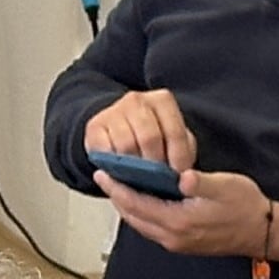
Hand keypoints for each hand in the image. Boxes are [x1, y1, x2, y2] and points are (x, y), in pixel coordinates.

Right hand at [83, 86, 197, 169]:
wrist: (119, 128)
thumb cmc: (152, 136)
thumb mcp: (173, 140)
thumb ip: (183, 153)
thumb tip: (183, 175)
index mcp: (162, 100)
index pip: (174, 131)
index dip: (177, 157)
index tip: (178, 175)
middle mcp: (137, 100)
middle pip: (149, 138)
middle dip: (155, 164)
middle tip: (157, 179)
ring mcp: (113, 111)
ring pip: (126, 146)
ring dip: (135, 168)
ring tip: (140, 176)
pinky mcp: (94, 127)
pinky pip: (105, 152)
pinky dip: (113, 165)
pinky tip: (120, 170)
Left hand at [100, 165, 278, 263]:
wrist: (264, 232)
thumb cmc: (246, 207)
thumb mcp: (225, 186)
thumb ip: (200, 182)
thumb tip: (182, 177)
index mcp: (178, 221)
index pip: (136, 204)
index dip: (117, 188)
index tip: (102, 174)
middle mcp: (172, 237)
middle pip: (132, 217)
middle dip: (116, 197)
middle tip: (105, 178)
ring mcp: (176, 243)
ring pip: (141, 225)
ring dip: (127, 207)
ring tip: (118, 188)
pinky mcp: (182, 244)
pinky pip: (152, 229)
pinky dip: (141, 214)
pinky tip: (142, 202)